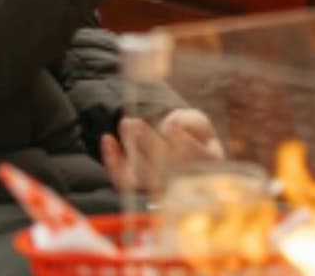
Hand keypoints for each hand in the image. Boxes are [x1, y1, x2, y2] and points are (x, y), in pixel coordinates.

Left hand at [100, 109, 225, 193]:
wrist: (175, 147)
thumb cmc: (191, 134)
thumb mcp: (198, 123)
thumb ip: (191, 122)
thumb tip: (173, 124)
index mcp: (207, 170)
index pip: (197, 162)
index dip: (183, 144)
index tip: (170, 126)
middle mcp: (184, 185)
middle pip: (166, 169)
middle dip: (150, 143)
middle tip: (137, 123)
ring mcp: (159, 191)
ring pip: (143, 174)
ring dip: (132, 148)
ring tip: (127, 122)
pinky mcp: (137, 189)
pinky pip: (122, 180)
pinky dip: (112, 161)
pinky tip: (107, 139)